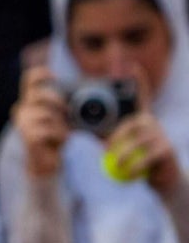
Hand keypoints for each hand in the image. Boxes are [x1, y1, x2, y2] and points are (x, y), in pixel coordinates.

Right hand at [11, 65, 68, 179]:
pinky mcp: (28, 136)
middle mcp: (22, 109)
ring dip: (61, 124)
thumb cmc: (56, 135)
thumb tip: (94, 95)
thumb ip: (69, 103)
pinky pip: (49, 130)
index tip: (54, 76)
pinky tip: (58, 142)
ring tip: (62, 133)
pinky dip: (59, 135)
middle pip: (40, 94)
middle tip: (67, 111)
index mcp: (31, 100)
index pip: (30, 79)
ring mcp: (23, 123)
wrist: (47, 161)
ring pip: (46, 114)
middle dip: (57, 101)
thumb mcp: (65, 116)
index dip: (41, 74)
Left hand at [102, 68, 180, 193]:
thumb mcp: (117, 144)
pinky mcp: (166, 149)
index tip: (131, 65)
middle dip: (116, 138)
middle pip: (131, 125)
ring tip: (115, 164)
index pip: (139, 97)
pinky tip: (129, 173)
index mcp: (139, 118)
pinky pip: (147, 156)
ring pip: (138, 141)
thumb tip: (77, 126)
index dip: (136, 81)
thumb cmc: (136, 158)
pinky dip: (135, 166)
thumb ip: (102, 134)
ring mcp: (160, 135)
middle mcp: (152, 122)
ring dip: (123, 154)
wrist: (160, 177)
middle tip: (105, 150)